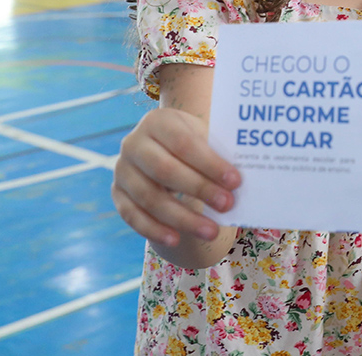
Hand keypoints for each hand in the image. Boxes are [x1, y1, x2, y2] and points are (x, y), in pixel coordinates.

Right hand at [111, 107, 240, 246]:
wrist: (162, 148)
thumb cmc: (193, 145)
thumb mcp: (203, 138)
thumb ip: (218, 153)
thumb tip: (244, 180)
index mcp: (158, 121)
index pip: (184, 143)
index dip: (209, 164)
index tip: (235, 181)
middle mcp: (134, 143)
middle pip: (165, 170)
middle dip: (199, 190)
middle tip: (227, 206)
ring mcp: (122, 169)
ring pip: (149, 197)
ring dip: (182, 217)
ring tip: (211, 231)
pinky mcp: (117, 193)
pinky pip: (132, 215)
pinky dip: (154, 229)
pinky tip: (177, 239)